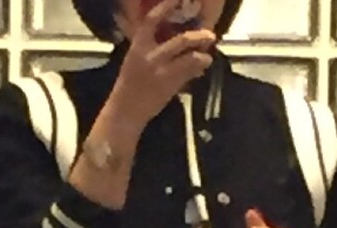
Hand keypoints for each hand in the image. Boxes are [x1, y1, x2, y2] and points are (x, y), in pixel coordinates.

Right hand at [107, 1, 216, 132]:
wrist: (126, 110)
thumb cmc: (130, 84)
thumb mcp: (135, 59)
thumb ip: (151, 47)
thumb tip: (172, 37)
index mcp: (138, 44)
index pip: (152, 19)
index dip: (166, 7)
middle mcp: (150, 55)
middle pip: (180, 40)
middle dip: (198, 36)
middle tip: (210, 34)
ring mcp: (161, 71)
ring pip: (189, 57)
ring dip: (202, 55)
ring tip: (208, 56)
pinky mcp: (169, 85)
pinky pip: (189, 73)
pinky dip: (198, 68)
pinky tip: (203, 67)